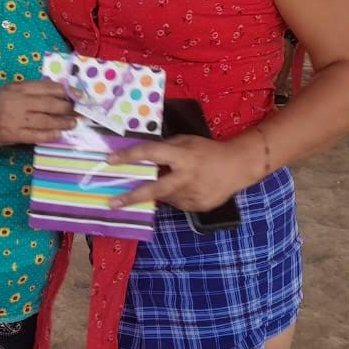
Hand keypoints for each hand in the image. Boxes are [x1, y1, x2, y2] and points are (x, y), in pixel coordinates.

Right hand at [0, 80, 76, 145]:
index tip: (76, 95)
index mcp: (18, 88)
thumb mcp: (10, 89)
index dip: (64, 91)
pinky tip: (58, 134)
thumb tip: (56, 89)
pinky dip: (49, 135)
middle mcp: (18, 102)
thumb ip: (31, 89)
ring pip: (45, 121)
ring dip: (62, 122)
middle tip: (78, 110)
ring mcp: (16, 119)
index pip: (47, 87)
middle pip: (49, 104)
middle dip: (67, 107)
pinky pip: (36, 135)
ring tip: (73, 122)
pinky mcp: (14, 134)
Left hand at [106, 134, 259, 211]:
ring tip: (174, 181)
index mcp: (182, 156)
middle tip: (112, 203)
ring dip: (160, 191)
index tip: (110, 161)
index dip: (129, 156)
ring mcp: (191, 195)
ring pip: (165, 197)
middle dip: (131, 197)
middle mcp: (185, 177)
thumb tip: (141, 156)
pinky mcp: (197, 207)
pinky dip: (175, 196)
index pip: (151, 154)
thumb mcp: (186, 141)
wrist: (238, 166)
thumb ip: (165, 149)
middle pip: (153, 189)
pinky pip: (177, 203)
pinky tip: (187, 188)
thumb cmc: (208, 150)